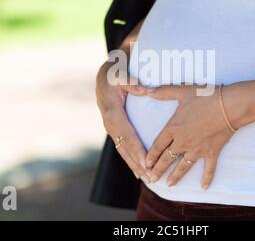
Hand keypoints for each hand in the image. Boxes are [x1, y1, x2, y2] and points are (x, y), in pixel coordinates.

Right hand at [95, 61, 150, 182]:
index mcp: (112, 113)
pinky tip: (138, 172)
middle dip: (137, 163)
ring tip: (147, 179)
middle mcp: (110, 124)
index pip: (127, 135)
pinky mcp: (115, 130)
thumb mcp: (120, 75)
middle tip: (151, 177)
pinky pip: (122, 148)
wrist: (104, 77)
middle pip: (125, 148)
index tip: (147, 162)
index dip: (137, 149)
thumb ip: (131, 83)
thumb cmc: (114, 75)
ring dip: (134, 166)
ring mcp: (111, 129)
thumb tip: (144, 90)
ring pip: (123, 151)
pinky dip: (130, 160)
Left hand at [142, 84, 251, 188]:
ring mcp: (197, 149)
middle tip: (151, 179)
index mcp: (173, 128)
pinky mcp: (211, 152)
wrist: (229, 105)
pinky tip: (203, 187)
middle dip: (158, 170)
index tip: (145, 164)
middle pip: (167, 159)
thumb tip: (147, 90)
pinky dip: (206, 178)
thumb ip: (163, 91)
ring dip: (175, 176)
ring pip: (183, 166)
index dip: (151, 156)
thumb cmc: (205, 96)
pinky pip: (208, 168)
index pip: (158, 145)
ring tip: (169, 185)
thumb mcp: (182, 91)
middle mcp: (183, 141)